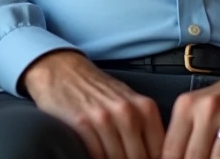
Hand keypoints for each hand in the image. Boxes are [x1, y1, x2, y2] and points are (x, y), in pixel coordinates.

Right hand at [22, 50, 163, 158]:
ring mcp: (104, 117)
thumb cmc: (96, 89)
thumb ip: (144, 126)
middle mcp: (127, 112)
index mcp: (144, 108)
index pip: (158, 150)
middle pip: (138, 157)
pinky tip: (96, 157)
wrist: (61, 70)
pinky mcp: (82, 123)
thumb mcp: (128, 101)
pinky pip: (97, 154)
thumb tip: (156, 155)